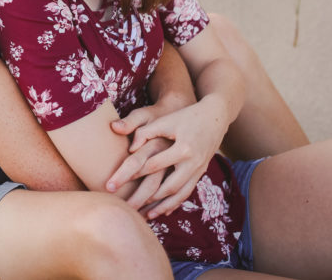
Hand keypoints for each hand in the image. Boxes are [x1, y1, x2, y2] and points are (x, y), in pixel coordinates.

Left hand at [108, 98, 229, 217]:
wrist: (215, 116)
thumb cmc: (186, 116)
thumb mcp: (165, 120)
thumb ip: (144, 131)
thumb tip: (125, 142)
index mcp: (182, 149)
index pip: (152, 165)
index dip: (133, 174)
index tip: (117, 184)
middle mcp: (192, 163)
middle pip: (167, 187)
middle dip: (146, 199)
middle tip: (128, 208)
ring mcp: (198, 170)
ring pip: (179, 194)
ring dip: (162, 206)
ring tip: (145, 216)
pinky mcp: (200, 172)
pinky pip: (187, 192)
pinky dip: (175, 203)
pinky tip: (164, 211)